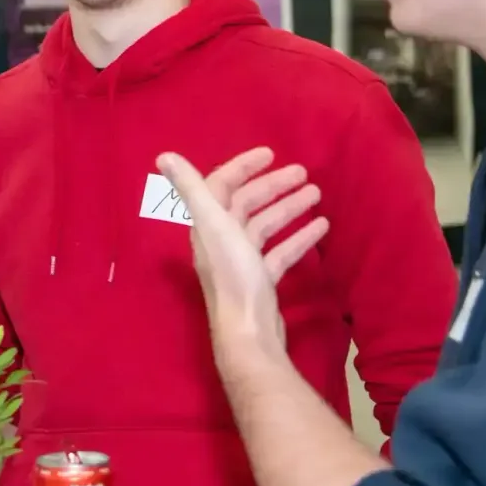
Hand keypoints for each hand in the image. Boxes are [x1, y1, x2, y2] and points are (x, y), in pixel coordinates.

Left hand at [156, 147, 327, 353]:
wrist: (249, 331)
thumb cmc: (233, 275)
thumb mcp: (214, 225)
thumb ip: (191, 189)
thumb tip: (163, 155)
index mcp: (208, 224)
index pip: (221, 185)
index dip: (243, 167)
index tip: (271, 153)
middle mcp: (221, 240)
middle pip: (248, 204)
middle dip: (274, 186)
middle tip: (304, 173)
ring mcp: (242, 261)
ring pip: (266, 226)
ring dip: (290, 208)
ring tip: (316, 194)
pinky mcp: (261, 280)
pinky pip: (281, 251)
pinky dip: (299, 237)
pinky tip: (322, 227)